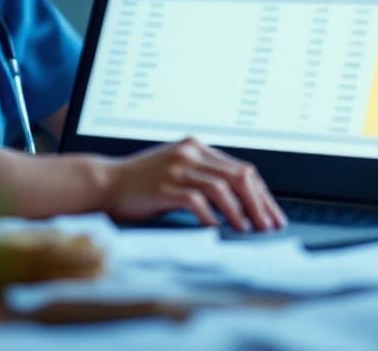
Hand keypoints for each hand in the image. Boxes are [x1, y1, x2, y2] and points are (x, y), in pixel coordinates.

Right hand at [99, 137, 287, 231]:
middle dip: (259, 203)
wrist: (104, 182)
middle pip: (239, 176)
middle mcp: (190, 153)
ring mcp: (177, 168)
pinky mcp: (164, 186)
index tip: (273, 215)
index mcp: (197, 147)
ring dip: (240, 212)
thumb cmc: (141, 183)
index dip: (261, 194)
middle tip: (269, 226)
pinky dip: (211, 216)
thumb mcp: (177, 170)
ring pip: (222, 188)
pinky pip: (196, 200)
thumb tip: (240, 202)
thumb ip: (203, 177)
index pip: (241, 169)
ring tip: (249, 230)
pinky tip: (218, 228)